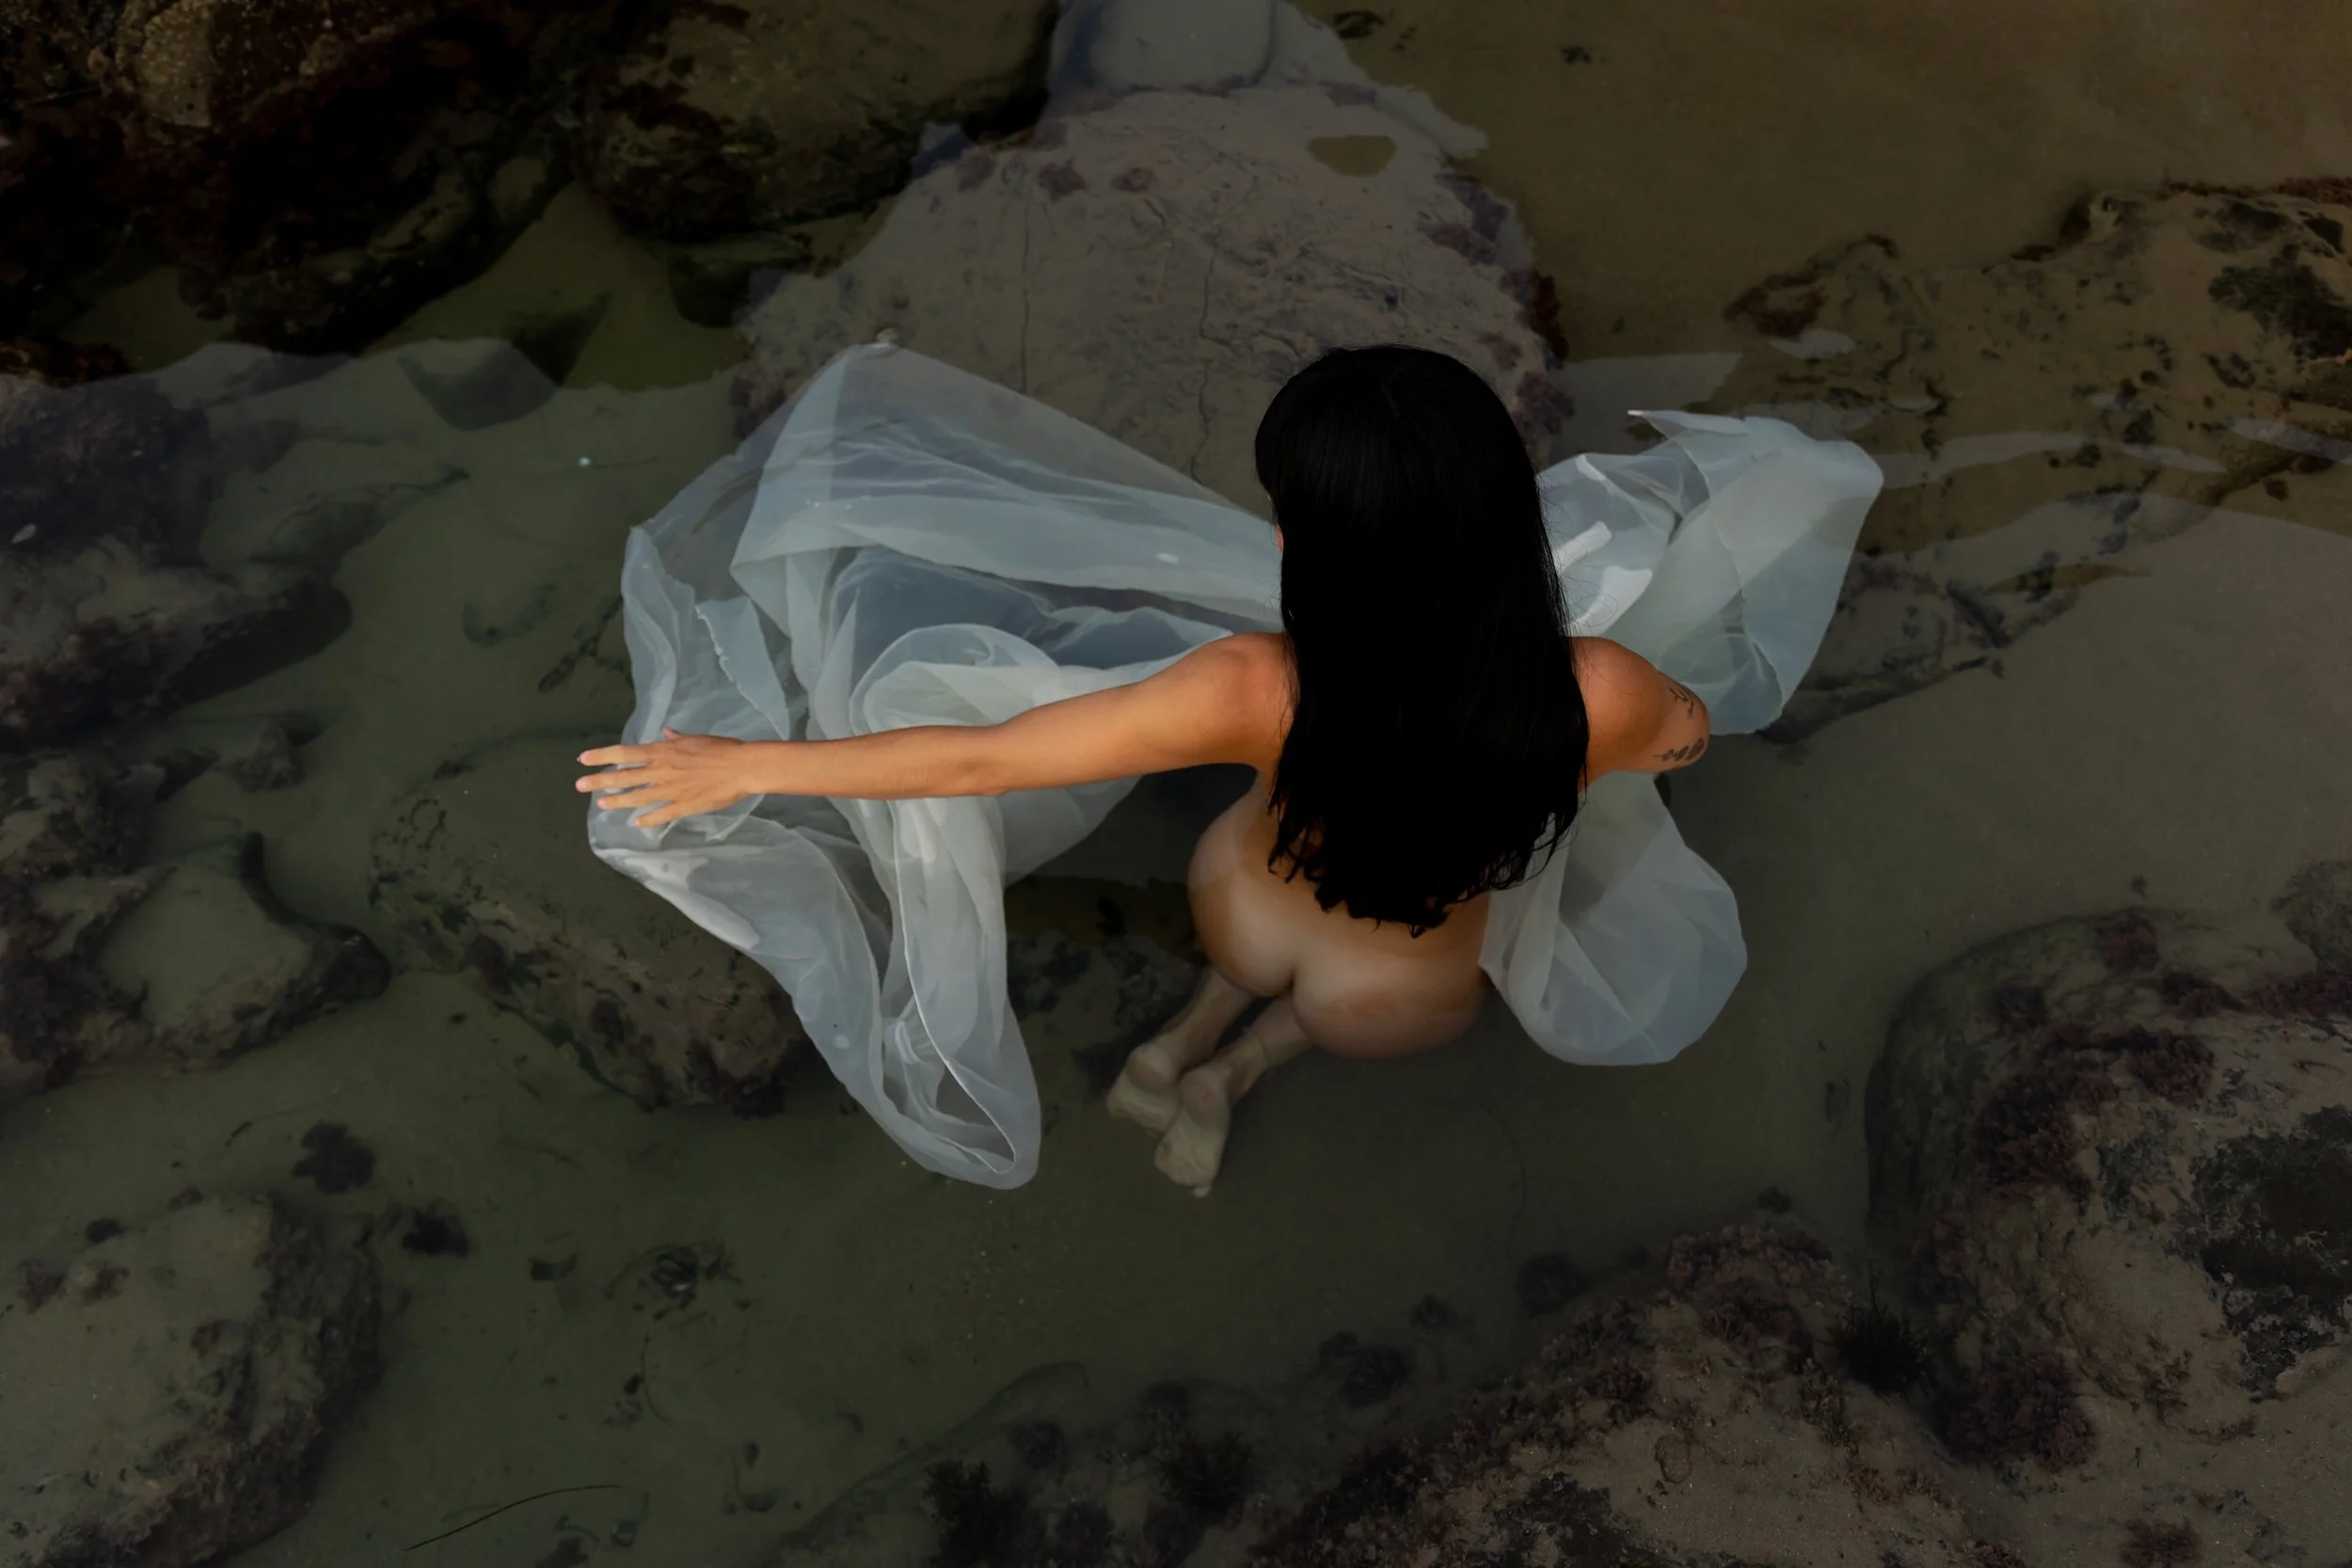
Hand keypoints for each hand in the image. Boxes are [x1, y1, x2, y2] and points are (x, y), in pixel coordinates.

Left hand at [575, 728, 752, 827]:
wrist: (741, 768)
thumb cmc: (722, 749)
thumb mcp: (697, 739)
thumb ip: (678, 739)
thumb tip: (666, 733)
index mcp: (663, 752)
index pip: (625, 753)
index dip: (602, 756)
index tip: (583, 759)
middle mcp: (661, 771)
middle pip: (624, 777)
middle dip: (600, 781)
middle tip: (579, 786)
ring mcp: (670, 791)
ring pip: (637, 797)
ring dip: (618, 801)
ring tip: (601, 805)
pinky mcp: (682, 807)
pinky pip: (661, 814)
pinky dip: (648, 819)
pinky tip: (637, 823)